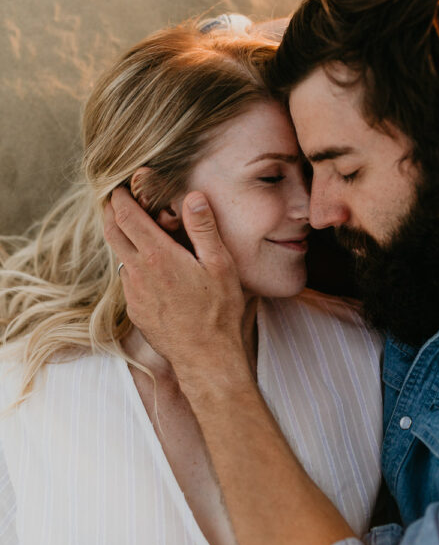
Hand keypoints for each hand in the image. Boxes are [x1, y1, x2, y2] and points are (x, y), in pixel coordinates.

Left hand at [104, 188, 245, 378]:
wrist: (206, 357)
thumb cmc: (218, 311)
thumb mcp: (220, 264)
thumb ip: (203, 228)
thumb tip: (193, 196)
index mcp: (158, 256)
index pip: (126, 217)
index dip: (120, 197)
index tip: (122, 187)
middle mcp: (138, 273)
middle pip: (112, 232)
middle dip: (111, 212)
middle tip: (116, 199)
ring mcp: (134, 293)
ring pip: (119, 256)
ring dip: (123, 239)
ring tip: (137, 230)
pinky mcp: (136, 310)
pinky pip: (128, 280)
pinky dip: (133, 265)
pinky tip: (151, 267)